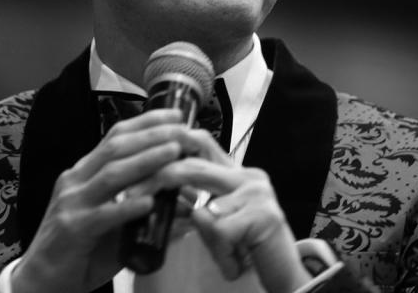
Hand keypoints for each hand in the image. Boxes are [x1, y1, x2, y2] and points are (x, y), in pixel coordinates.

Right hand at [11, 109, 208, 292]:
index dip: (146, 122)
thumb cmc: (82, 247)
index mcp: (85, 172)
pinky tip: (149, 202)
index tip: (176, 115)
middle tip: (182, 130)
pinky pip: (103, 215)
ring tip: (173, 152)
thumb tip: (183, 202)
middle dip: (152, 135)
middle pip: (116, 148)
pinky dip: (127, 207)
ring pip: (111, 174)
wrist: (43, 279)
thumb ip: (140, 205)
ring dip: (145, 161)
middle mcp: (76, 180)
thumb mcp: (111, 218)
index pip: (116, 136)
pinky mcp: (73, 229)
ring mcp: (72, 203)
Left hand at [141, 139, 311, 292]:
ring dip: (207, 239)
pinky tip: (237, 262)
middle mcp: (247, 175)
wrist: (287, 273)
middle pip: (193, 167)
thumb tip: (159, 194)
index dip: (169, 145)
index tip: (138, 158)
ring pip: (205, 209)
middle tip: (131, 196)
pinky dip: (222, 254)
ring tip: (225, 253)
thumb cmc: (250, 248)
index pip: (199, 143)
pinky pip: (221, 232)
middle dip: (158, 181)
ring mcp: (257, 193)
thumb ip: (196, 204)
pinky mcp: (264, 215)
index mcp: (236, 172)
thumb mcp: (218, 222)